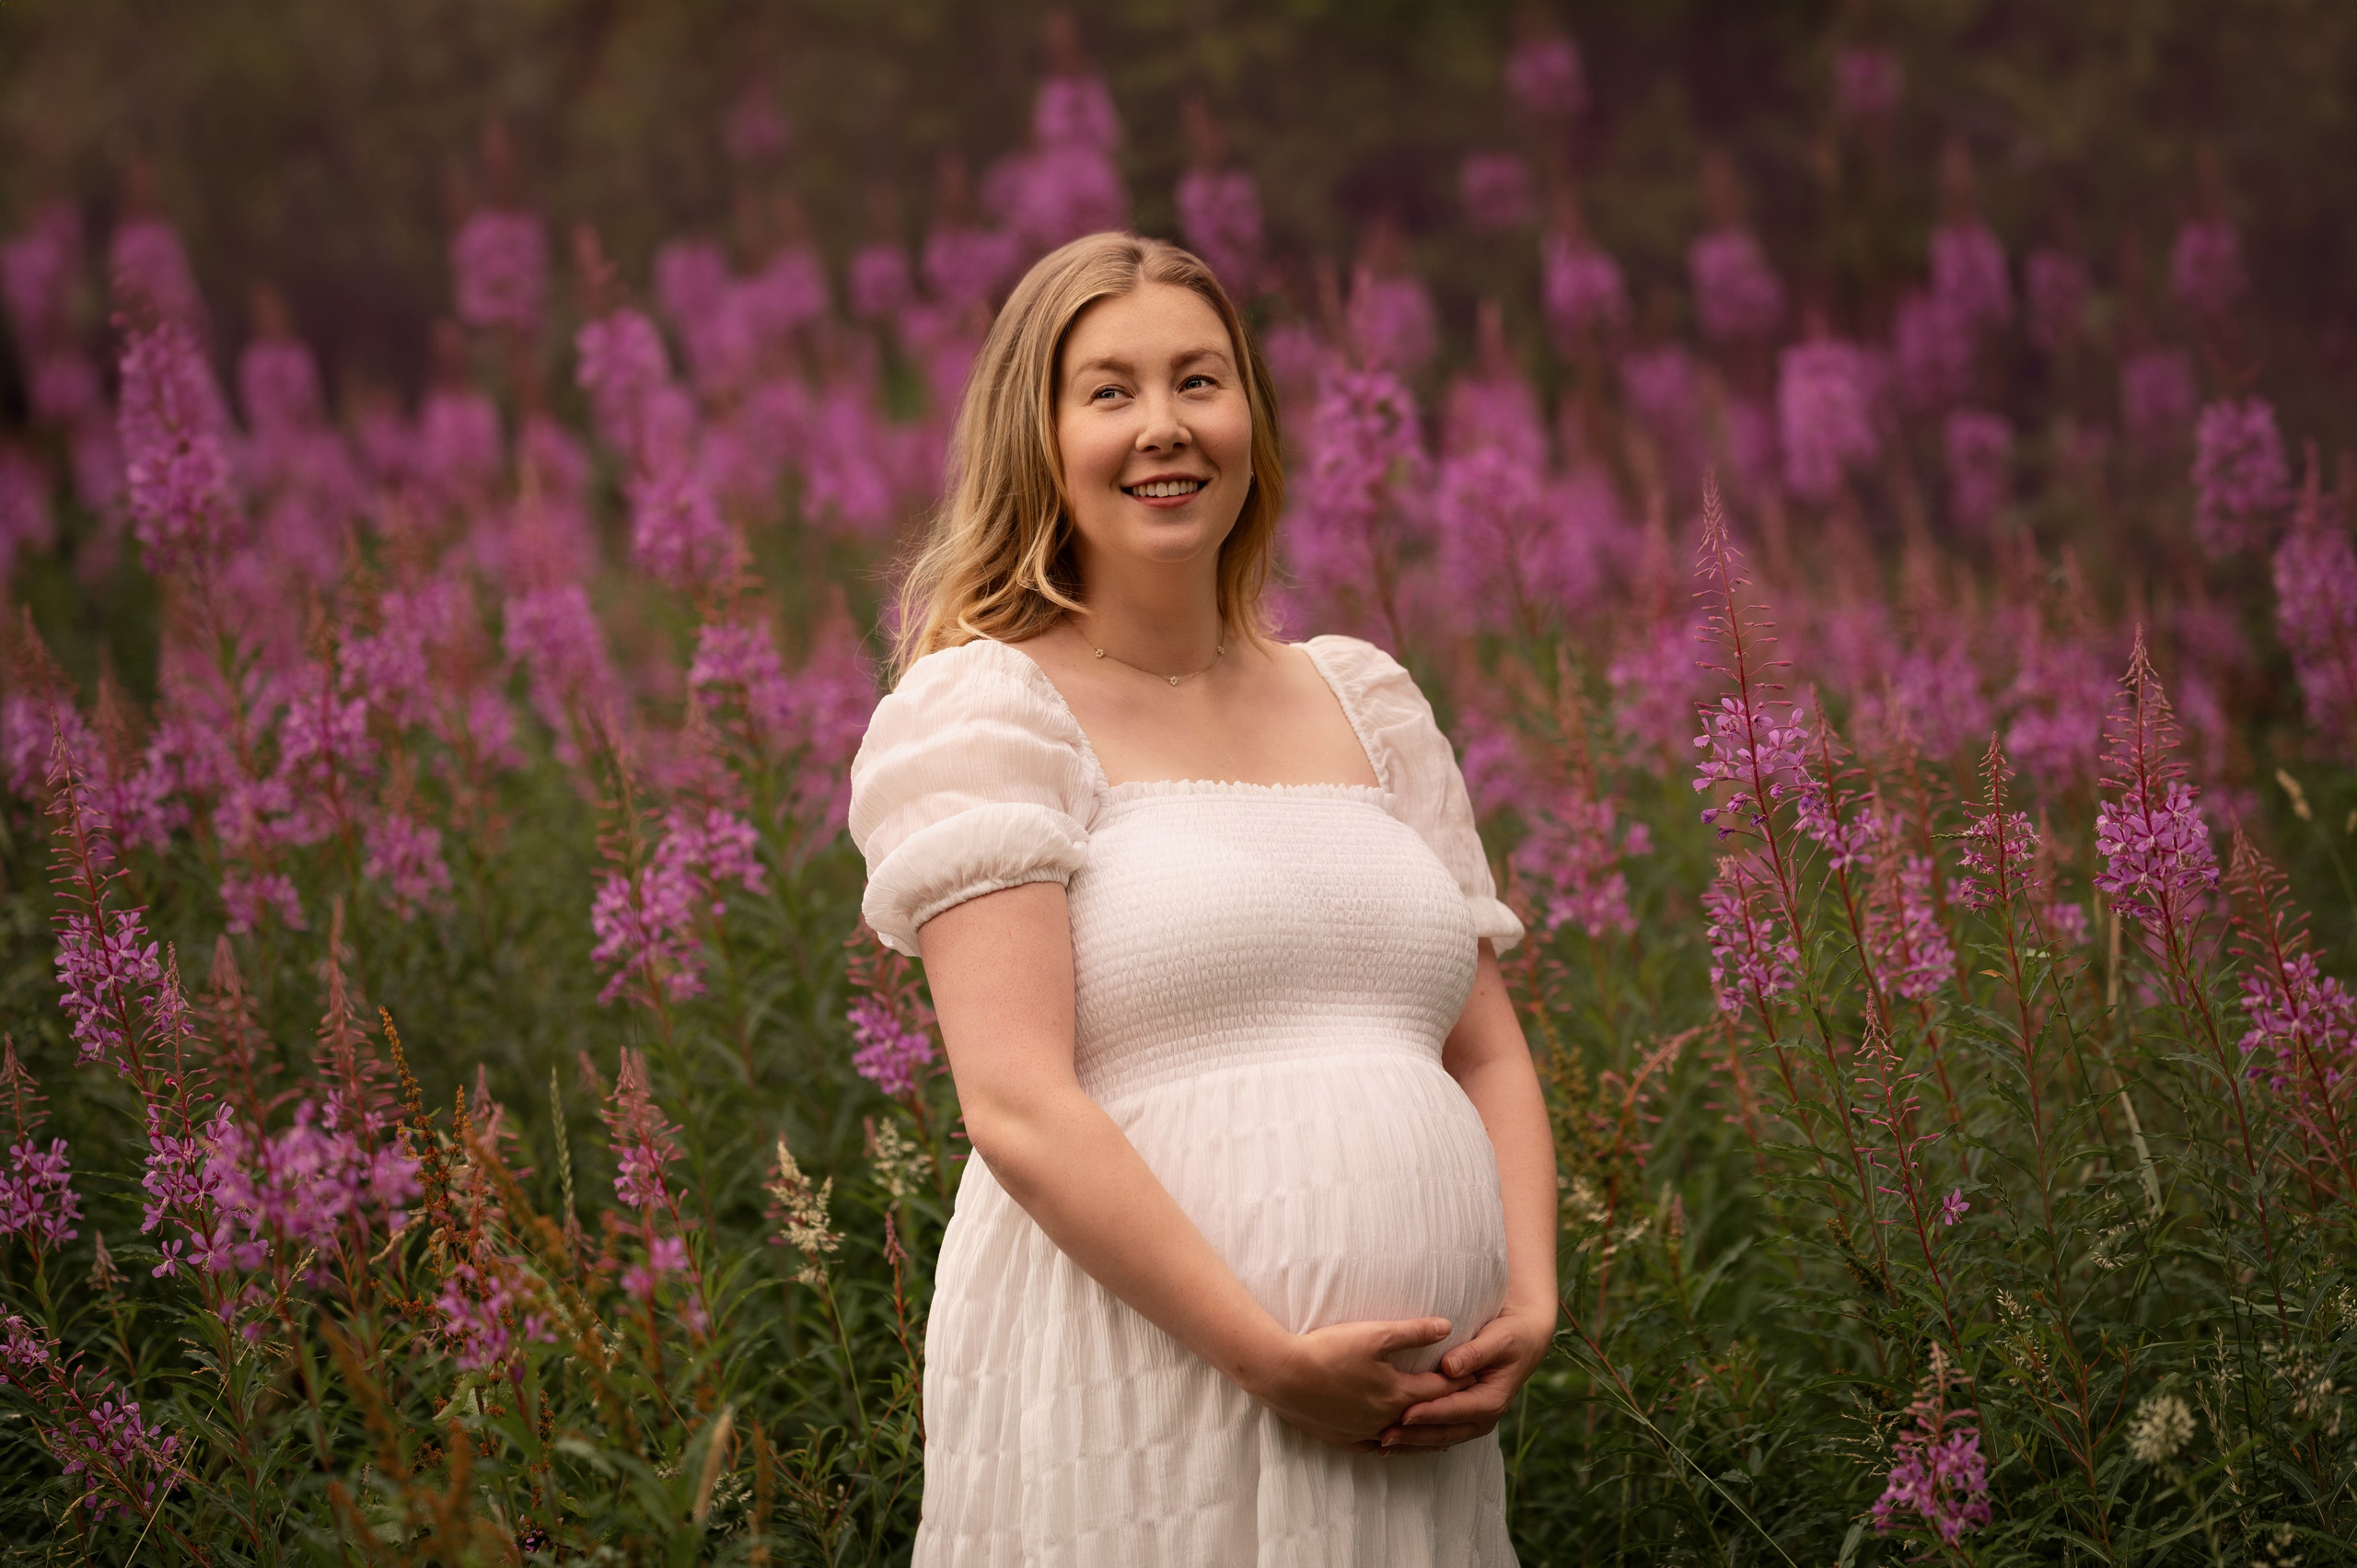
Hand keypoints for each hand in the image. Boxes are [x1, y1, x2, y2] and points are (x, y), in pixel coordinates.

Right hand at [1243, 1317, 1473, 1450]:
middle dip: (1448, 1410)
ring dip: (1424, 1435)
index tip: (1478, 1376)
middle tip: (1469, 1406)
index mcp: (1397, 1393)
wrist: (1282, 1375)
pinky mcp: (1344, 1439)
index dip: (1459, 1381)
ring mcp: (1364, 1433)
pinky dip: (1393, 1445)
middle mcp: (1386, 1419)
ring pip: (1405, 1439)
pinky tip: (1394, 1443)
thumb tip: (1448, 1326)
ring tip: (1442, 1432)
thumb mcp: (1374, 1334)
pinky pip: (1377, 1447)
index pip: (1439, 1389)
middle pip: (1426, 1418)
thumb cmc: (1328, 1350)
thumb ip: (1413, 1332)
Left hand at [1377, 1300, 1555, 1453]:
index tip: (1404, 1414)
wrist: (1523, 1340)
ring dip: (1411, 1444)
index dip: (1430, 1414)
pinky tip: (1392, 1443)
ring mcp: (1472, 1422)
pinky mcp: (1461, 1419)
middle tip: (1383, 1436)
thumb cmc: (1511, 1336)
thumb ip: (1475, 1353)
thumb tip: (1449, 1367)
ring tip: (1381, 1445)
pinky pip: (1436, 1434)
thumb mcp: (1499, 1339)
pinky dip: (1415, 1440)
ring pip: (1438, 1439)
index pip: (1455, 1410)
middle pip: (1444, 1432)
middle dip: (1413, 1436)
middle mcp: (1482, 1418)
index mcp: (1491, 1400)